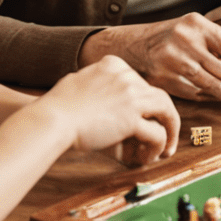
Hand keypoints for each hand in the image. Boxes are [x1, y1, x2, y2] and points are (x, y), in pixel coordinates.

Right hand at [39, 56, 179, 164]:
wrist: (51, 119)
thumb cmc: (57, 107)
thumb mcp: (79, 83)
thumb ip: (97, 85)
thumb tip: (107, 102)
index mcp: (113, 65)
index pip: (140, 83)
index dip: (146, 103)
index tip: (147, 118)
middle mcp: (126, 76)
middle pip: (157, 95)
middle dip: (164, 117)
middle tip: (167, 134)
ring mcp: (131, 95)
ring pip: (166, 110)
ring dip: (170, 130)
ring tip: (166, 148)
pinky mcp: (131, 117)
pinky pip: (156, 133)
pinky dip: (158, 146)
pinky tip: (151, 156)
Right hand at [81, 13, 220, 100]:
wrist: (130, 47)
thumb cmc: (169, 38)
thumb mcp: (193, 30)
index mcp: (197, 24)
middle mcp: (187, 41)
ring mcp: (174, 62)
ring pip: (216, 88)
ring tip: (219, 87)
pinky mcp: (165, 81)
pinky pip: (199, 96)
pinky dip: (206, 96)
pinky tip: (202, 90)